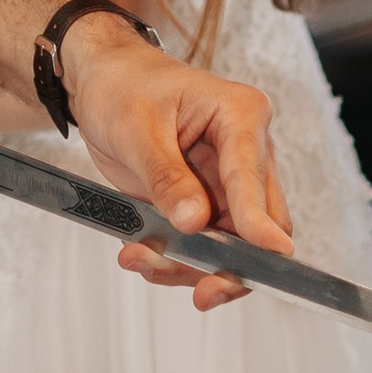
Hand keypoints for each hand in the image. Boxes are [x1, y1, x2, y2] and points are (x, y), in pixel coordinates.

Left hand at [63, 17, 290, 314]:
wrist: (102, 80)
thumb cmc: (122, 85)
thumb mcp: (136, 130)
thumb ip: (166, 178)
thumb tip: (194, 222)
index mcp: (241, 116)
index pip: (254, 178)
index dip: (259, 224)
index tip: (269, 257)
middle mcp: (245, 150)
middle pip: (260, 222)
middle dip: (228, 261)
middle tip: (202, 291)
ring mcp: (227, 181)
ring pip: (231, 244)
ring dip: (191, 266)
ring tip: (140, 260)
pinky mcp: (205, 202)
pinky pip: (203, 245)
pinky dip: (175, 260)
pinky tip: (141, 254)